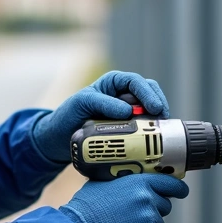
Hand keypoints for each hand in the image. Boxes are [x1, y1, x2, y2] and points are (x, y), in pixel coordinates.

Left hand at [32, 70, 168, 162]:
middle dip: (158, 104)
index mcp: (113, 83)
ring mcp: (127, 113)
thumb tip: (128, 110)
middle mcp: (123, 96)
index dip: (147, 92)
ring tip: (160, 130)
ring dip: (157, 118)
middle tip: (162, 119)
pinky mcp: (127, 129)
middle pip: (149, 93)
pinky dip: (150, 132)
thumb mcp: (82, 103)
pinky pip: (143, 127)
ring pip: (149, 110)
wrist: (59, 138)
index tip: (154, 107)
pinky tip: (153, 140)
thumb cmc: (68, 115)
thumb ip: (102, 103)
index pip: (135, 82)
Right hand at [59, 173, 188, 222]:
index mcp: (139, 182)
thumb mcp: (102, 183)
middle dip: (154, 211)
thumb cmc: (86, 207)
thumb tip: (123, 181)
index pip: (170, 183)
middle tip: (136, 216)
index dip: (178, 189)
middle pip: (165, 206)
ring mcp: (148, 218)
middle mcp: (147, 198)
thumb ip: (120, 181)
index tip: (182, 192)